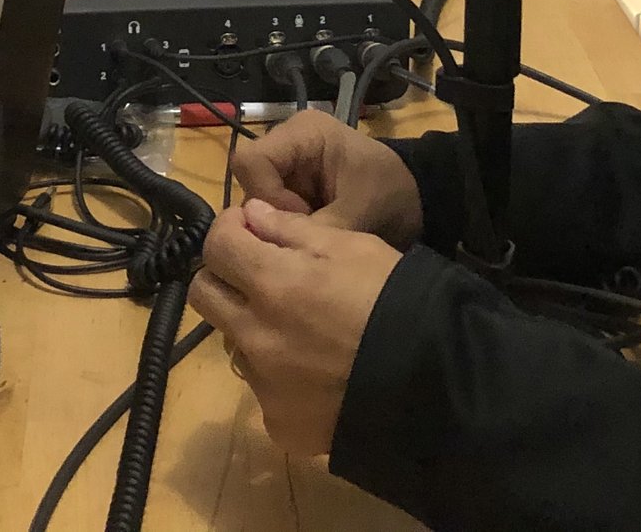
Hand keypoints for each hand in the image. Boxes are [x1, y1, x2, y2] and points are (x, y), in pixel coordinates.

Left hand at [191, 198, 403, 457]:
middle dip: (226, 275)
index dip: (230, 228)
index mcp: (273, 284)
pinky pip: (264, 391)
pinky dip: (281, 377)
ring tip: (302, 329)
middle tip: (260, 273)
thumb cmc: (397, 300)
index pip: (216, 244)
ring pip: (234, 343)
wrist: (435, 386)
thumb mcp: (354, 246)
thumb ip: (293, 230)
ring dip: (254, 328)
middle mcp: (256, 336)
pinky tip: (319, 373)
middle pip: (206, 294)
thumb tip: (251, 215)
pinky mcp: (279, 424)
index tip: (251, 229)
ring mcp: (265, 385)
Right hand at [228, 109, 424, 244]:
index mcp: (303, 133)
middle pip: (250, 181)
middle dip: (272, 214)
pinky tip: (312, 233)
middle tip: (305, 234)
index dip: (265, 195)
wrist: (415, 198)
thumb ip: (317, 230)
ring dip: (279, 222)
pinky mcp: (291, 182)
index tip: (299, 220)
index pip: (250, 161)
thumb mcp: (357, 212)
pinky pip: (272, 206)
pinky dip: (288, 224)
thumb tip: (277, 255)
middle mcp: (287, 141)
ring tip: (313, 234)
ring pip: (257, 198)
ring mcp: (288, 162)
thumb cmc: (391, 193)